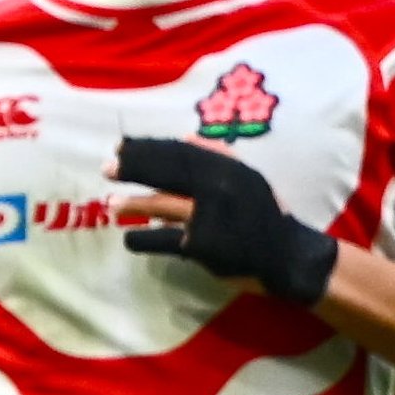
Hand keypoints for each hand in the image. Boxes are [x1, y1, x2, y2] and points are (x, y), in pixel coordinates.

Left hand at [113, 137, 341, 308]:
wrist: (287, 255)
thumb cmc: (263, 215)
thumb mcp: (248, 179)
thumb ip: (219, 157)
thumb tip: (186, 139)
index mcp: (229, 168)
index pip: (181, 153)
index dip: (150, 148)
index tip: (123, 146)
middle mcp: (220, 188)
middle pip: (169, 172)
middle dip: (135, 168)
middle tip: (107, 167)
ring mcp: (211, 217)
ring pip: (164, 205)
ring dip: (135, 204)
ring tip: (111, 203)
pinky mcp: (204, 246)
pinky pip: (166, 242)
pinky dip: (145, 241)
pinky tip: (130, 240)